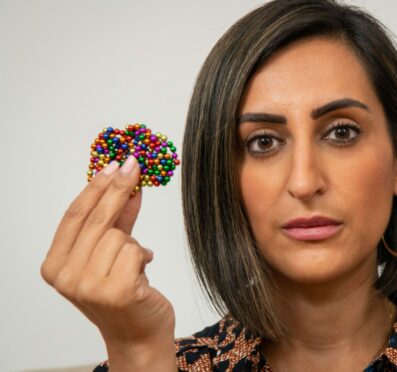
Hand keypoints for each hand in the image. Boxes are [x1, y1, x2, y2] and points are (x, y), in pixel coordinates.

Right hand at [40, 156, 175, 368]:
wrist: (138, 336)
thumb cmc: (123, 294)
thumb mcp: (110, 255)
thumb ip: (116, 221)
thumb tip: (127, 183)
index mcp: (55, 266)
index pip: (73, 216)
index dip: (94, 187)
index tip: (111, 164)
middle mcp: (66, 277)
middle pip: (95, 218)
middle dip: (117, 188)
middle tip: (134, 164)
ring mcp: (88, 286)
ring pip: (117, 235)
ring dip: (132, 244)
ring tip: (134, 264)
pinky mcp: (116, 291)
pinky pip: (135, 250)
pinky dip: (143, 256)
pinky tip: (142, 273)